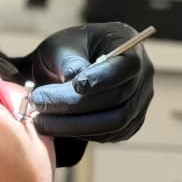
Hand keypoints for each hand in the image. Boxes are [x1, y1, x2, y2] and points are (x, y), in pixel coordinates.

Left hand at [26, 23, 154, 141]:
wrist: (69, 64)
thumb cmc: (68, 48)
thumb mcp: (62, 46)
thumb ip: (68, 60)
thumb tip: (71, 78)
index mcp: (131, 49)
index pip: (126, 67)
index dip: (103, 78)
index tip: (75, 85)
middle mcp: (142, 78)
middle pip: (118, 99)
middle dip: (75, 105)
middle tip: (39, 103)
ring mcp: (138, 103)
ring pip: (114, 122)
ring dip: (75, 124)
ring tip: (40, 118)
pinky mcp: (128, 124)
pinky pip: (109, 135)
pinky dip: (82, 133)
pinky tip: (56, 125)